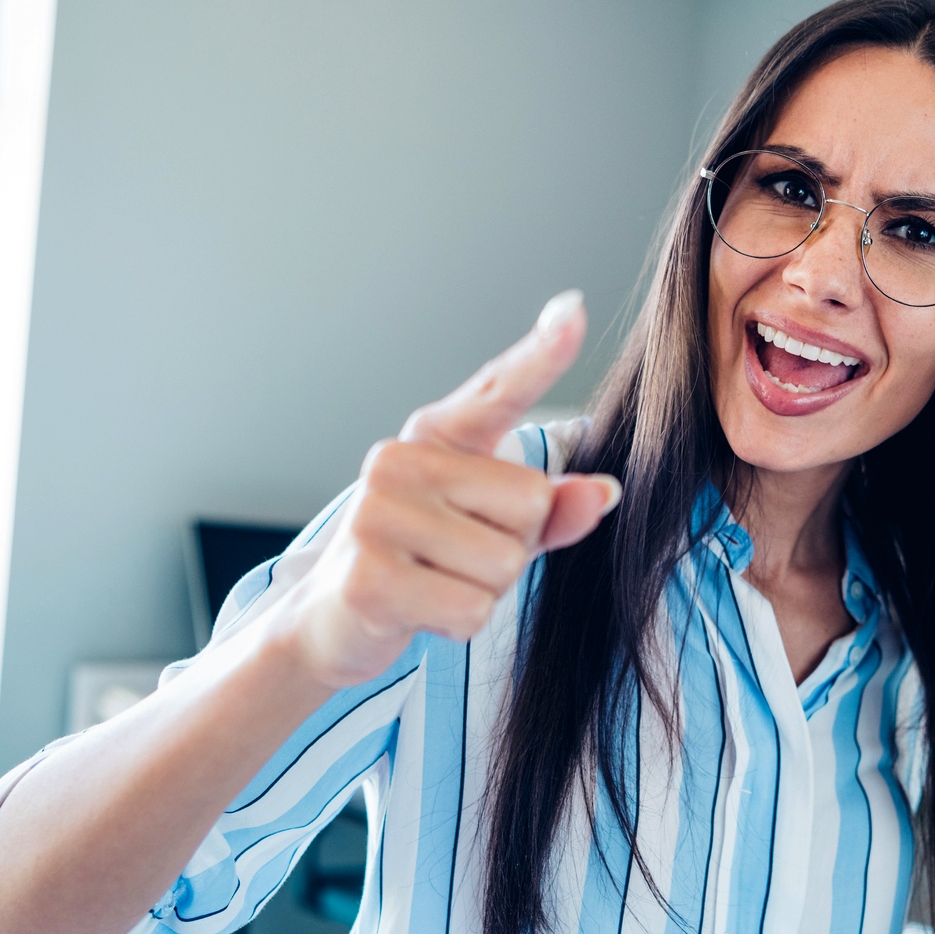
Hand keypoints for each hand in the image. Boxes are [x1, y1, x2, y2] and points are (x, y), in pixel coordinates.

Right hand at [271, 290, 621, 689]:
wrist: (329, 620)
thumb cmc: (419, 565)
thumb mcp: (489, 531)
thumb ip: (547, 511)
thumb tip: (605, 493)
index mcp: (434, 438)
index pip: (496, 392)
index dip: (540, 355)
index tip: (573, 309)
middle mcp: (400, 461)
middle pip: (530, 505)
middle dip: (511, 551)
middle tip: (453, 560)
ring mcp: (377, 515)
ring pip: (503, 564)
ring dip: (483, 592)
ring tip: (433, 583)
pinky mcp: (369, 575)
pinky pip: (470, 608)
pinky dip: (457, 624)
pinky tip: (417, 610)